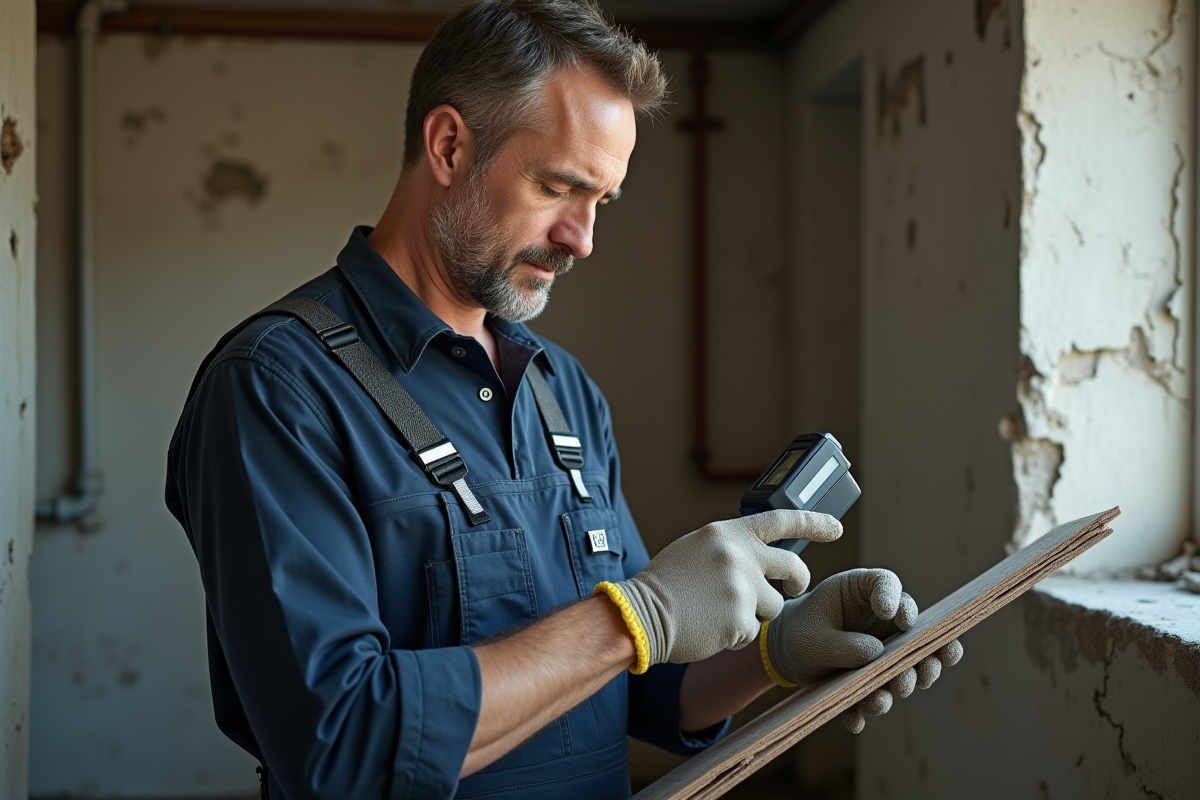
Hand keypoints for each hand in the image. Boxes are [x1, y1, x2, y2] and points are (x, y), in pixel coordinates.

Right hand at [595, 510, 842, 670]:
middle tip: (793, 588)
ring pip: (775, 607)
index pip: (782, 520)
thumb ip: (732, 548)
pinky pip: (754, 631)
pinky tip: (712, 628)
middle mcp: (740, 556)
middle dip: (797, 582)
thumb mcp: (698, 548)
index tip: (836, 527)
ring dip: (756, 613)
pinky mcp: (741, 621)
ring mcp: (742, 589)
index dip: (814, 523)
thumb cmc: (666, 583)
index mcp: (728, 533)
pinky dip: (737, 635)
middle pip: (794, 569)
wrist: (640, 614)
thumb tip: (763, 556)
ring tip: (721, 613)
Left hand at [760, 568, 962, 732]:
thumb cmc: (801, 631)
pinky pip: (881, 691)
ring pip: (908, 663)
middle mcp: (881, 620)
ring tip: (897, 689)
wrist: (789, 653)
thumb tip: (875, 653)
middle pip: (915, 629)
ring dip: (907, 679)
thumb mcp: (811, 637)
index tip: (895, 617)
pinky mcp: (877, 676)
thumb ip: (841, 644)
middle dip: (923, 650)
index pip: (887, 584)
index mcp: (861, 592)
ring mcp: (884, 649)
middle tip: (923, 667)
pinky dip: (869, 705)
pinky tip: (855, 719)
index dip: (897, 601)